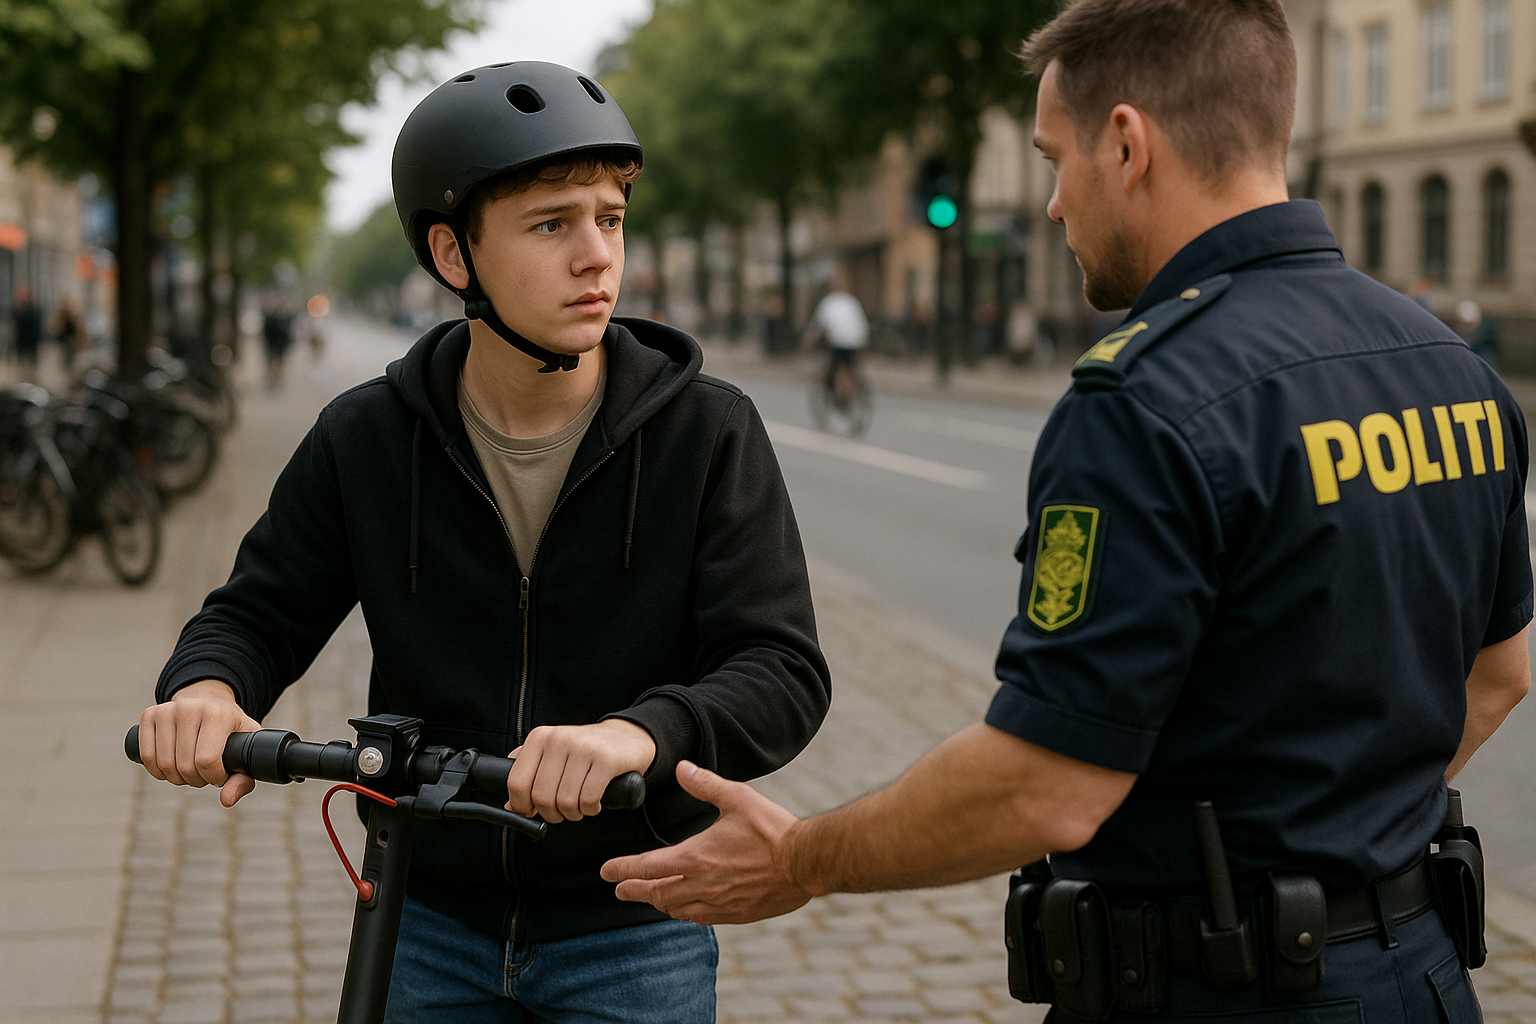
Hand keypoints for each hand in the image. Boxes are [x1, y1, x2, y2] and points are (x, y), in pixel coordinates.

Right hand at [137, 680, 260, 806]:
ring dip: (177, 777)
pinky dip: (158, 771)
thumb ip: (243, 778)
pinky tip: (171, 767)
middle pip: (184, 766)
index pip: (206, 761)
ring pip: (163, 764)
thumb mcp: (246, 748)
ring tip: (191, 769)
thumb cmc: (230, 729)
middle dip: (196, 779)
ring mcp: (166, 710)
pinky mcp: (149, 715)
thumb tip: (226, 801)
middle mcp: (190, 708)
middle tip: (205, 773)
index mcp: (217, 713)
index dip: (213, 778)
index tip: (221, 775)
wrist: (209, 701)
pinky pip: (147, 756)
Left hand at [506, 719, 655, 823]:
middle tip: (562, 811)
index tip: (531, 812)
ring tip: (580, 806)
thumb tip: (510, 806)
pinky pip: (588, 800)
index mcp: (540, 737)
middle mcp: (559, 739)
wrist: (628, 737)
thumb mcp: (552, 753)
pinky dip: (590, 809)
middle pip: (541, 797)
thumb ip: (528, 774)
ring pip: (564, 802)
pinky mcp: (606, 760)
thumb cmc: (586, 751)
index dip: (522, 806)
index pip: (516, 782)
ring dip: (573, 814)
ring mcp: (583, 748)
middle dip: (551, 814)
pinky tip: (594, 803)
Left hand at [600, 761, 812, 924]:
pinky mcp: (736, 914)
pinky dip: (685, 912)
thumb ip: (705, 785)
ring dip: (659, 902)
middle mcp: (702, 885)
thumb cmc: (772, 828)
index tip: (606, 871)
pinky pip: (700, 918)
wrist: (806, 862)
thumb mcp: (737, 798)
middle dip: (634, 890)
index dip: (623, 869)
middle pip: (657, 893)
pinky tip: (684, 908)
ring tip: (650, 896)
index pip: (647, 867)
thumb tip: (681, 768)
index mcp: (697, 857)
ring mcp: (719, 904)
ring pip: (677, 909)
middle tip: (620, 889)